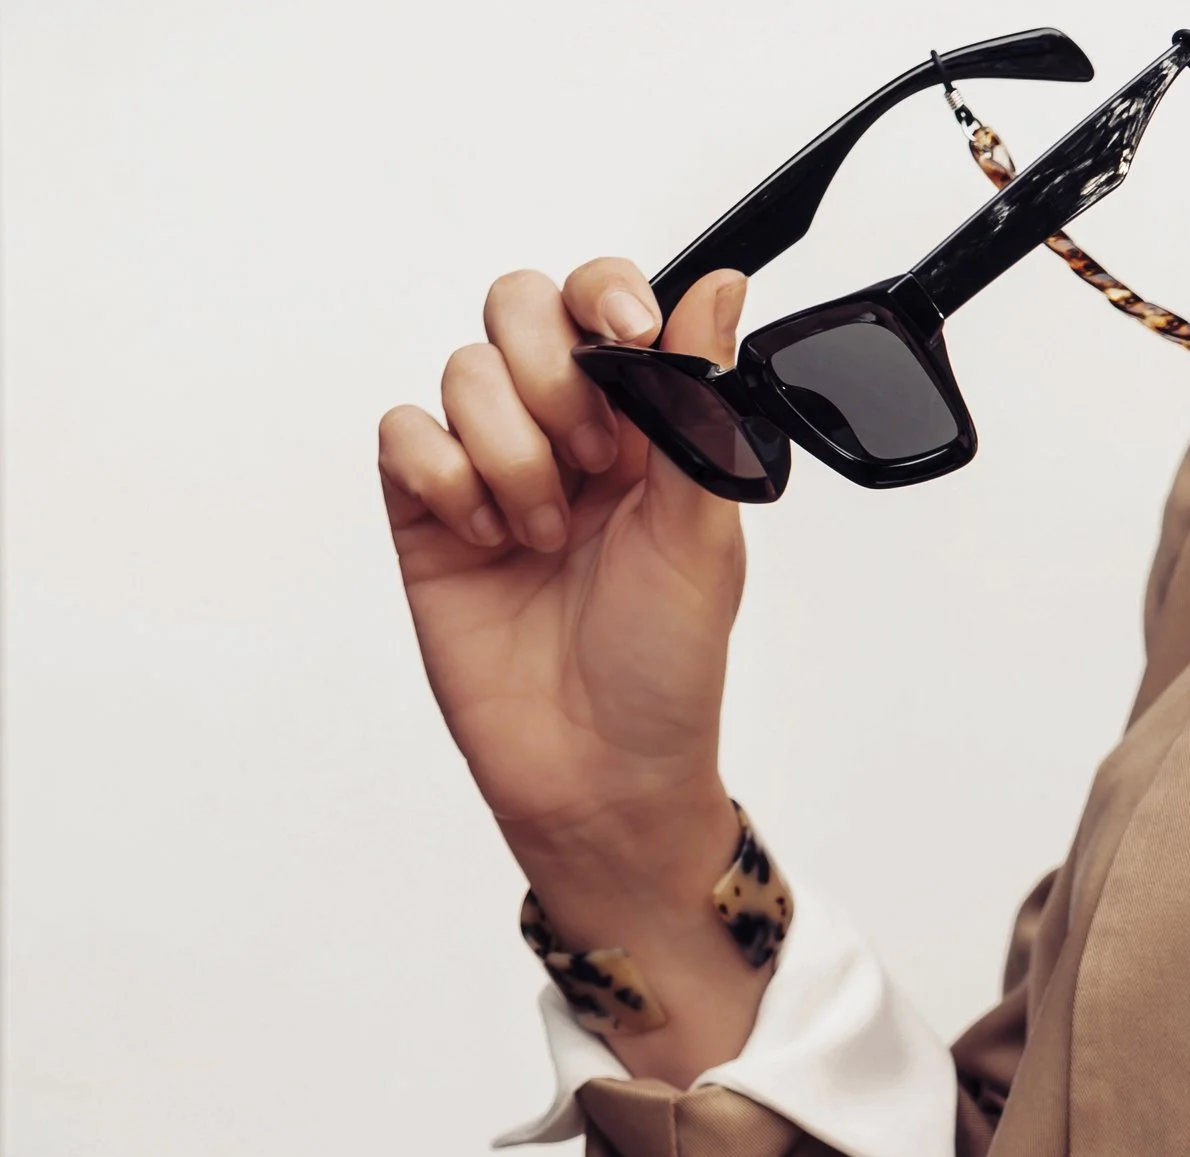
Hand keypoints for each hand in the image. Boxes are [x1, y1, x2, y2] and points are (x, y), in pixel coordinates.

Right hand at [379, 261, 769, 1080]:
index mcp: (643, 428)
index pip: (604, 303)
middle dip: (550, 373)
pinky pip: (403, 433)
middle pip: (516, 308)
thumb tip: (725, 290)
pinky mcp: (428, 514)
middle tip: (592, 463)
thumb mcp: (706, 532)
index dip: (606, 296)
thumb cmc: (665, 668)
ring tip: (545, 535)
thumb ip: (703, 404)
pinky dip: (444, 475)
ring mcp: (489, 470)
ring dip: (511, 452)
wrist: (600, 773)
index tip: (628, 338)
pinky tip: (487, 539)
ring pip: (463, 370)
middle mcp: (565, 436)